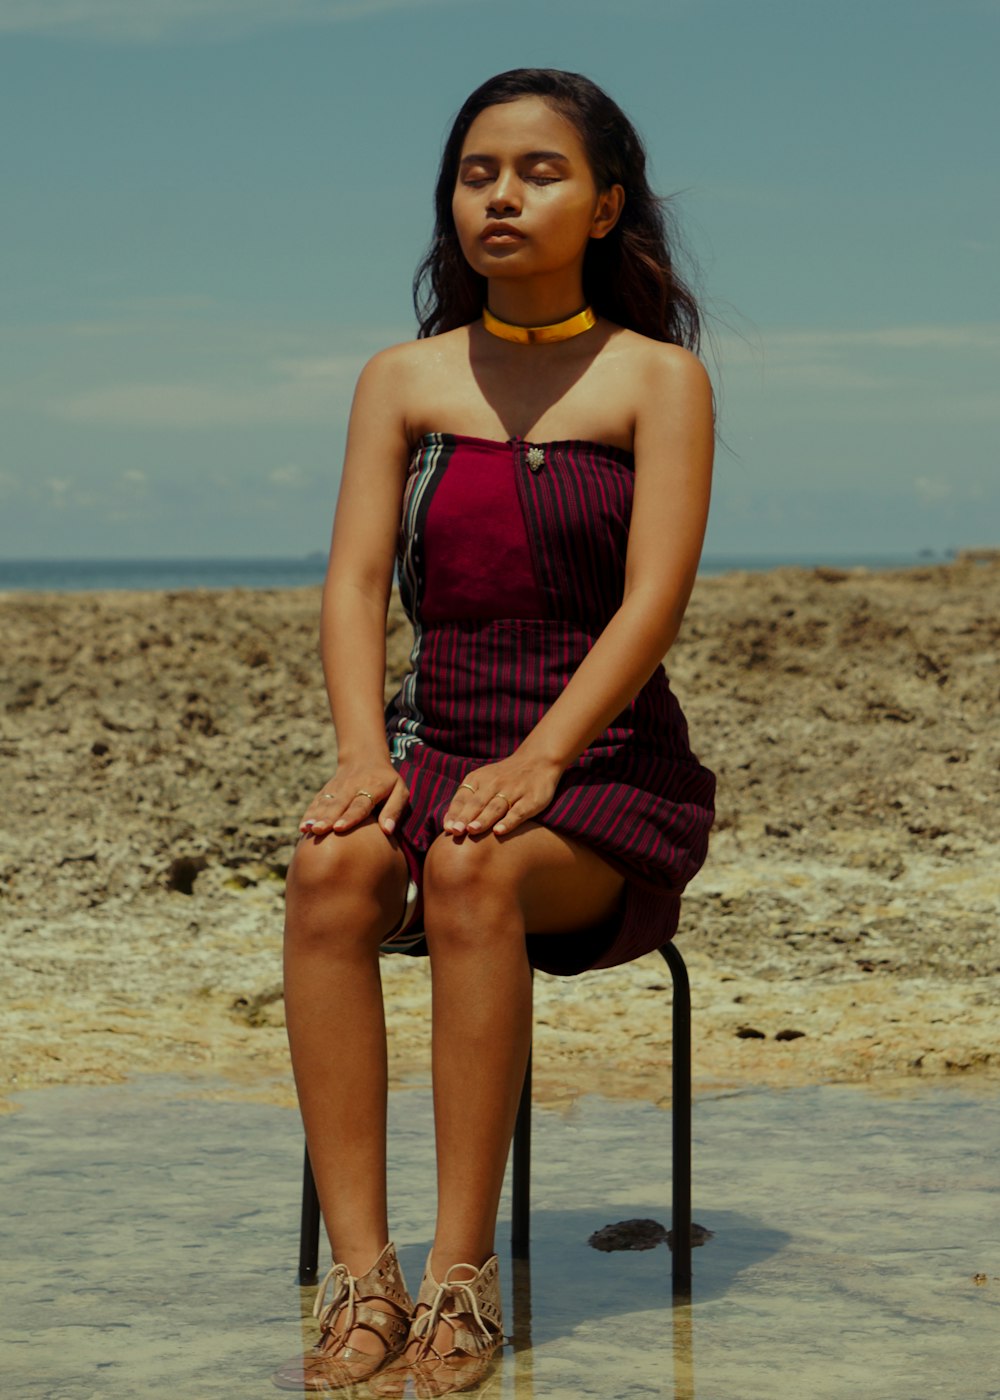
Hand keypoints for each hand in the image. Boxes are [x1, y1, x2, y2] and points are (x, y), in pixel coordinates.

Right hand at [299, 760, 408, 836]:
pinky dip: (309, 814)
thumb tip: (387, 831)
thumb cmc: (387, 781)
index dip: (349, 816)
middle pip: (338, 805)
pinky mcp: (327, 790)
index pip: (360, 805)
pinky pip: (317, 802)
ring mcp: (337, 788)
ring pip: (325, 803)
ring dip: (315, 816)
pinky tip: (302, 827)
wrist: (365, 757)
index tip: (339, 828)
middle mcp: (351, 788)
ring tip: (307, 829)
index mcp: (371, 788)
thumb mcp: (400, 791)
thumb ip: (394, 810)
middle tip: (318, 831)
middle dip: (327, 818)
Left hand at [442, 754, 561, 836]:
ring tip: (472, 831)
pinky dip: (509, 822)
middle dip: (465, 817)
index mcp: (479, 779)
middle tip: (456, 831)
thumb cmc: (504, 777)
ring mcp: (513, 791)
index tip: (448, 828)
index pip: (463, 798)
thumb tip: (449, 826)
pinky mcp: (531, 800)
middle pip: (477, 803)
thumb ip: (467, 801)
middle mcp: (494, 784)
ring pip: (495, 807)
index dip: (455, 813)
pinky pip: (518, 812)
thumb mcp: (483, 781)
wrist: (538, 760)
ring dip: (483, 819)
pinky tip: (499, 832)